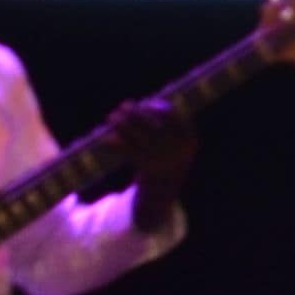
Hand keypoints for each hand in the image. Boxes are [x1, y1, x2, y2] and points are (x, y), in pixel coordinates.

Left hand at [101, 93, 197, 222]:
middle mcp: (177, 150)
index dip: (156, 107)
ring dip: (122, 125)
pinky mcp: (148, 170)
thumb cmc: (167, 158)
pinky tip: (105, 139)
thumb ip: (162, 123)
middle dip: (135, 113)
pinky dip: (116, 144)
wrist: (165, 191)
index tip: (145, 103)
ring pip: (138, 137)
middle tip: (122, 106)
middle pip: (152, 124)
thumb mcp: (175, 141)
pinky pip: (129, 152)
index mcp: (188, 139)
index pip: (172, 115)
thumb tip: (137, 106)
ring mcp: (163, 160)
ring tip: (111, 117)